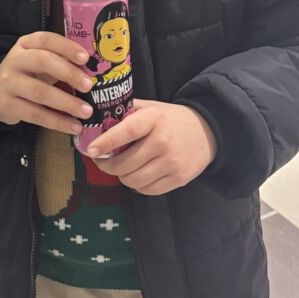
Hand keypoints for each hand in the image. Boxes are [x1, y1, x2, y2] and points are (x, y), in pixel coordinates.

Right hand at [0, 31, 92, 132]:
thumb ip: (61, 61)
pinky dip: (57, 122)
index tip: (86, 58)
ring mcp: (8, 82)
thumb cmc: (28, 74)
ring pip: (39, 92)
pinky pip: (35, 114)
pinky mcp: (6, 105)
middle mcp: (14, 60)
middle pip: (42, 61)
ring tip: (86, 111)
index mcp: (25, 44)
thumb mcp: (39, 61)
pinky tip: (73, 126)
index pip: (46, 39)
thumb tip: (93, 69)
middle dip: (68, 73)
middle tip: (89, 85)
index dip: (66, 47)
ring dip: (66, 102)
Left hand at [88, 99, 216, 195]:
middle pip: (125, 163)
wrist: (208, 131)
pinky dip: (137, 186)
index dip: (106, 142)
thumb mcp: (152, 107)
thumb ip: (129, 111)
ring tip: (121, 168)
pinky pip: (147, 190)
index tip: (90, 150)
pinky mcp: (179, 178)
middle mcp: (162, 141)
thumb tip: (100, 117)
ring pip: (133, 180)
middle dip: (107, 165)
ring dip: (122, 177)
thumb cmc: (172, 119)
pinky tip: (138, 175)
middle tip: (102, 161)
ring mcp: (172, 162)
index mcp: (154, 119)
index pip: (126, 132)